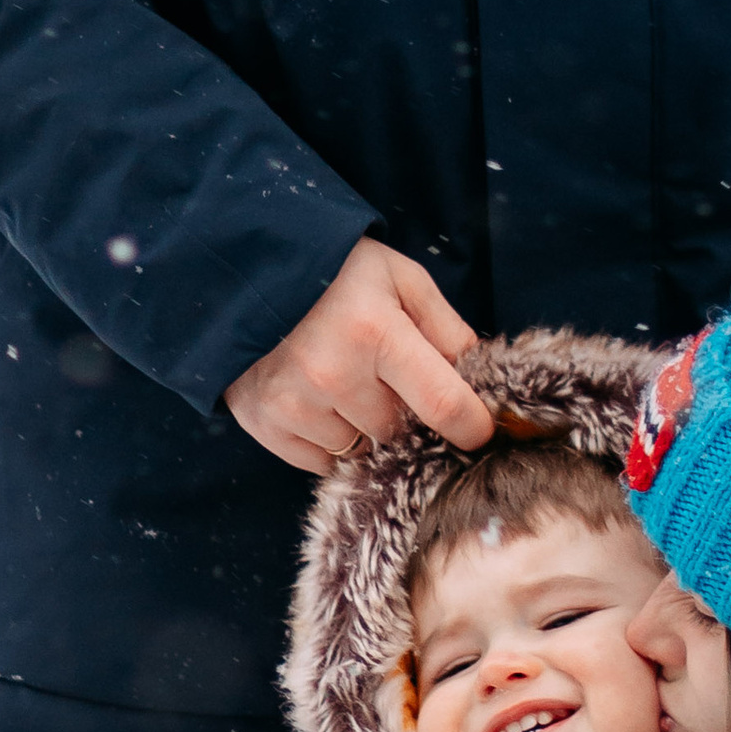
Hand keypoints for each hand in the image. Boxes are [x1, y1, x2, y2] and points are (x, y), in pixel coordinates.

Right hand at [226, 239, 492, 475]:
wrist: (248, 269)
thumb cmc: (339, 272)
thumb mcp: (403, 280)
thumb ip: (448, 330)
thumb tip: (482, 382)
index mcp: (375, 332)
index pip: (444, 406)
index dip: (472, 426)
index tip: (479, 430)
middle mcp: (332, 374)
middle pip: (398, 432)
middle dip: (404, 414)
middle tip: (390, 380)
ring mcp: (293, 402)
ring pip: (359, 450)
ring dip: (363, 428)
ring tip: (347, 383)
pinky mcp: (264, 421)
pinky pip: (319, 462)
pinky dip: (328, 441)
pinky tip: (319, 400)